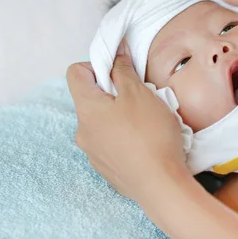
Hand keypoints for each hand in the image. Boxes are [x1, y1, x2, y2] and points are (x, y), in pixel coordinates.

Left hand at [66, 41, 186, 204]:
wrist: (161, 185)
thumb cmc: (150, 136)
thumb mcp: (139, 93)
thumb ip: (123, 70)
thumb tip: (116, 53)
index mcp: (86, 109)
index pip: (75, 73)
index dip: (98, 65)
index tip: (121, 72)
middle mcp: (83, 131)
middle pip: (92, 98)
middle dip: (116, 92)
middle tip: (142, 97)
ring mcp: (94, 153)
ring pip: (103, 121)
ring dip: (122, 115)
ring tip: (148, 122)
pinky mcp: (107, 168)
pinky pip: (112, 142)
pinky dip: (126, 136)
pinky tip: (146, 142)